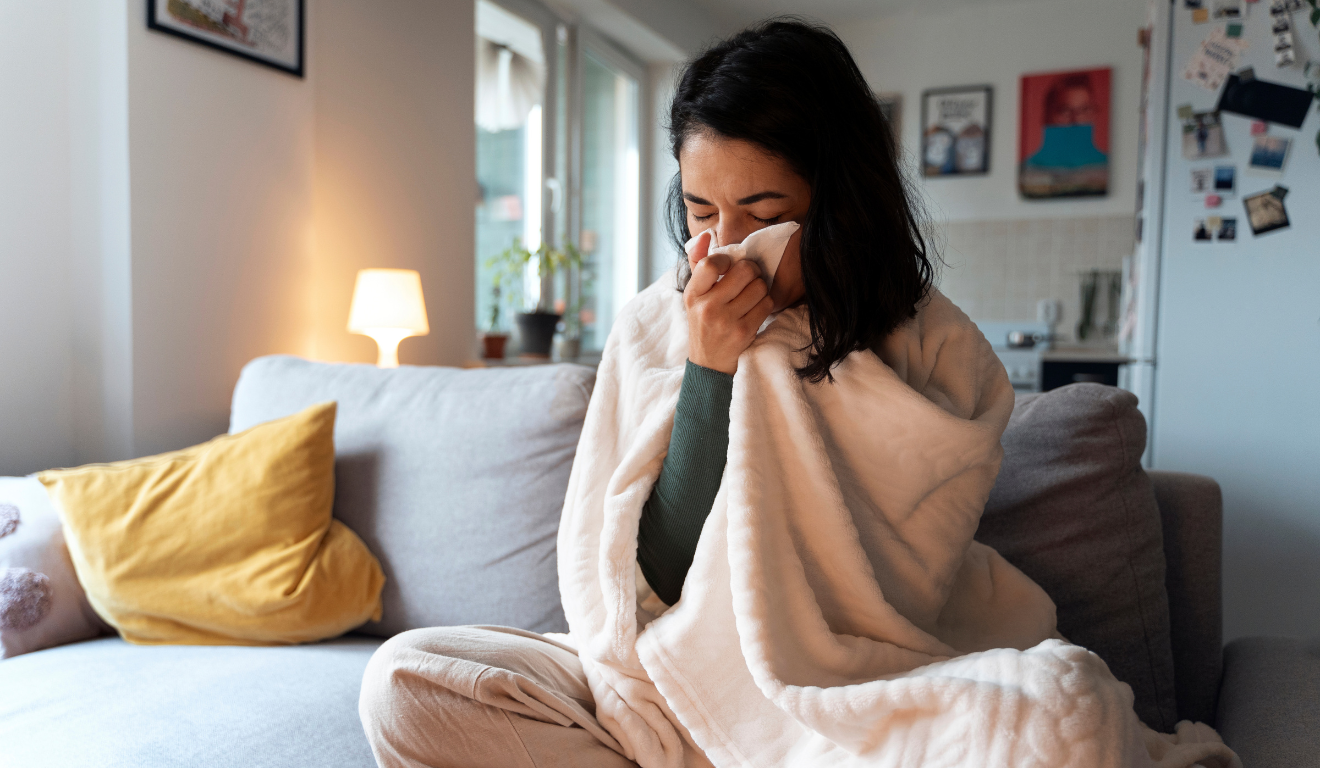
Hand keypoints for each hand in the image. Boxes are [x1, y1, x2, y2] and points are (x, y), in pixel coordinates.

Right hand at [684, 231, 774, 374]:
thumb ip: (698, 263)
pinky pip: (767, 304)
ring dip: (760, 288)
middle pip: (744, 271)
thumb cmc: (703, 322)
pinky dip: (766, 303)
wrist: (708, 363)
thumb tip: (706, 234)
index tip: (730, 265)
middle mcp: (707, 308)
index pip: (711, 264)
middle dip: (752, 271)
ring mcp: (726, 321)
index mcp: (692, 294)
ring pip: (759, 287)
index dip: (728, 259)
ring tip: (752, 295)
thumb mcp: (694, 295)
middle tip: (749, 277)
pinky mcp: (744, 332)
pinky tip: (756, 308)